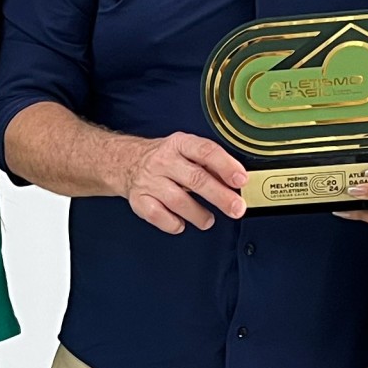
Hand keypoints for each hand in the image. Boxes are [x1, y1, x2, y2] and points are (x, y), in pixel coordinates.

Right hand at [116, 132, 247, 234]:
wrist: (126, 161)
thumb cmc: (165, 159)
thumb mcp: (187, 151)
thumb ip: (210, 165)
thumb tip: (236, 182)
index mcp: (179, 144)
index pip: (205, 151)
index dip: (225, 166)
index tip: (240, 180)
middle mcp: (163, 161)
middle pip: (195, 179)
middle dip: (220, 196)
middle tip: (236, 208)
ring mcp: (149, 181)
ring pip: (178, 201)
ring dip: (199, 214)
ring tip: (208, 220)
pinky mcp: (139, 200)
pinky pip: (159, 216)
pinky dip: (174, 223)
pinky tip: (181, 222)